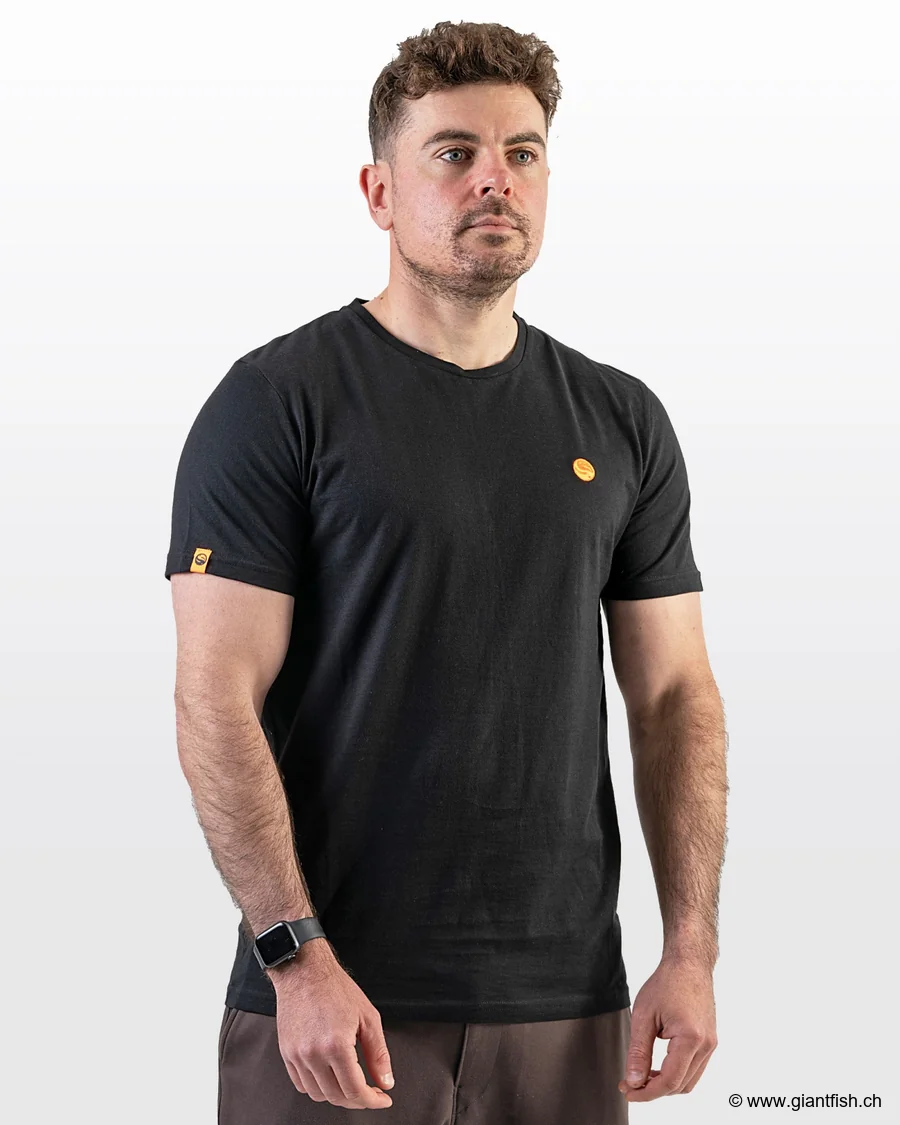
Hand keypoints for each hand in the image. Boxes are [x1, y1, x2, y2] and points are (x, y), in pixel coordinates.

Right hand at [271, 941, 395, 1109]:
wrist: (304, 971)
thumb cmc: (336, 988)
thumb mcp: (368, 1017)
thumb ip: (378, 1054)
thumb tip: (386, 1082)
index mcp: (337, 1045)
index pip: (356, 1091)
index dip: (373, 1100)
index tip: (382, 1099)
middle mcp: (314, 1054)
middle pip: (337, 1097)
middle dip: (358, 1100)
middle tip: (371, 1092)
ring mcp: (297, 1055)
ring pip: (319, 1095)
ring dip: (338, 1095)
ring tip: (351, 1083)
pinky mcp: (286, 1053)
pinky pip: (302, 1084)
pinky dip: (318, 1088)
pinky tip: (330, 1077)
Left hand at [618, 955, 717, 1101]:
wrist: (689, 963)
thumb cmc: (667, 982)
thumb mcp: (644, 1015)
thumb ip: (639, 1051)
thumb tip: (634, 1080)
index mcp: (691, 1038)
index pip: (670, 1081)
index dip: (647, 1092)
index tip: (628, 1091)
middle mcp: (706, 1045)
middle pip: (680, 1085)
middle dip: (654, 1090)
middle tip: (630, 1083)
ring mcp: (711, 1044)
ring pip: (688, 1080)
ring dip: (665, 1083)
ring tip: (641, 1075)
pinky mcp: (710, 1041)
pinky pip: (694, 1068)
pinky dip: (675, 1073)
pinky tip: (657, 1066)